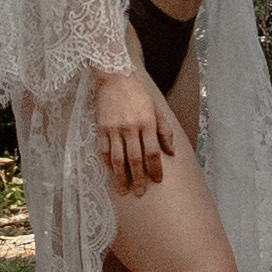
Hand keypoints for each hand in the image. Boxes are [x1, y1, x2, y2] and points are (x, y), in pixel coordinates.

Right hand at [92, 64, 177, 190]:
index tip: (157, 181)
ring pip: (118, 159)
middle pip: (135, 159)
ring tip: (123, 191)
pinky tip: (112, 174)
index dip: (155, 168)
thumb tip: (171, 153)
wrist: (115, 77)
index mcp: (146, 122)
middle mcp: (130, 127)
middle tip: (140, 193)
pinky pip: (104, 151)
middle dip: (138, 178)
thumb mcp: (157, 109)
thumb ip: (165, 131)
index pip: (152, 152)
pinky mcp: (101, 128)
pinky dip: (108, 164)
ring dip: (121, 177)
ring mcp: (114, 129)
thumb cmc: (138, 94)